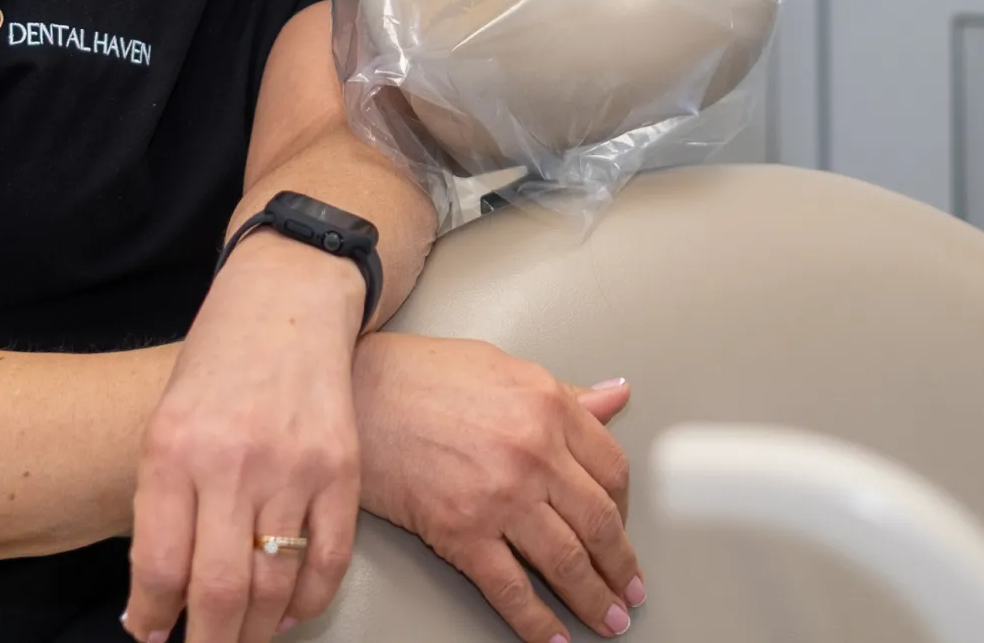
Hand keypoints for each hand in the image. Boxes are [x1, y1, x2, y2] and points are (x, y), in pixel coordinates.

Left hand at [124, 231, 364, 642]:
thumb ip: (160, 503)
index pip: (159, 567)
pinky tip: (288, 612)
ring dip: (255, 634)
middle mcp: (232, 461)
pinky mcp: (342, 469)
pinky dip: (309, 602)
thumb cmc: (218, 360)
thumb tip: (155, 595)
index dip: (153, 618)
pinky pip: (329, 562)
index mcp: (174, 448)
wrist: (286, 298)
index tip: (152, 635)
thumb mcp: (166, 420)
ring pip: (275, 590)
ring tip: (241, 641)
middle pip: (220, 595)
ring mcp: (293, 466)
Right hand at [354, 334, 641, 642]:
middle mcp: (533, 451)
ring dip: (594, 600)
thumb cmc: (419, 375)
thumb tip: (613, 396)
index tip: (624, 528)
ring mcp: (500, 495)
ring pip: (566, 563)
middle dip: (620, 566)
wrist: (355, 392)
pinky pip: (512, 589)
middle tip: (628, 590)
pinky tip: (553, 636)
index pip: (612, 469)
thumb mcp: (501, 367)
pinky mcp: (462, 532)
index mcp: (547, 406)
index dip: (625, 507)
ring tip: (608, 620)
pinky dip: (538, 622)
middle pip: (599, 523)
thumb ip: (563, 393)